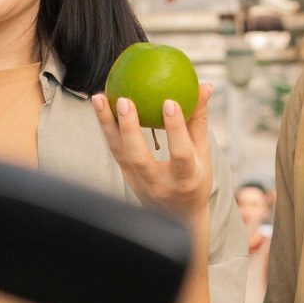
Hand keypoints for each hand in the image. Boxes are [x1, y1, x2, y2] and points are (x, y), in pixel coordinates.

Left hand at [92, 86, 214, 220]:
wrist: (178, 216)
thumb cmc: (195, 178)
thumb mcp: (203, 154)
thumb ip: (199, 120)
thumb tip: (204, 85)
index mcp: (185, 178)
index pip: (180, 154)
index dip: (175, 129)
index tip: (169, 102)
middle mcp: (158, 184)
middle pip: (139, 157)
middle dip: (130, 128)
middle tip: (124, 100)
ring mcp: (138, 183)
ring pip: (119, 153)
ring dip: (107, 124)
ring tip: (99, 97)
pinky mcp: (125, 177)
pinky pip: (114, 150)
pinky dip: (105, 127)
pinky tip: (99, 105)